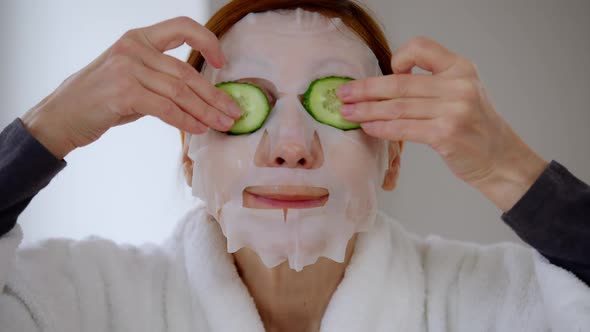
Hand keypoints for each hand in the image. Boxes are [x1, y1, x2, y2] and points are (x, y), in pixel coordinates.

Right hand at [21, 16, 241, 159]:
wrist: (62, 116)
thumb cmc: (101, 100)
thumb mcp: (132, 79)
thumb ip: (161, 79)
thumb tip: (201, 96)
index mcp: (138, 38)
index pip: (182, 27)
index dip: (207, 41)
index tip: (223, 63)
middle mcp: (133, 48)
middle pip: (186, 71)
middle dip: (214, 95)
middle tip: (233, 112)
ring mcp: (127, 68)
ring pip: (179, 91)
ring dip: (205, 111)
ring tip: (222, 124)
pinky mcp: (123, 91)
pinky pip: (165, 107)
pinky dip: (185, 120)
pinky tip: (198, 128)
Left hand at [337, 36, 547, 211]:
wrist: (500, 158)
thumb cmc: (473, 126)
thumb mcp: (462, 92)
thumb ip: (431, 83)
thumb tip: (384, 83)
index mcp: (460, 68)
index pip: (421, 47)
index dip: (398, 57)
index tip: (385, 72)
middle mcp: (459, 85)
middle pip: (399, 82)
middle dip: (365, 89)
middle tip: (343, 94)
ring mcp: (454, 110)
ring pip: (397, 107)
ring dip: (367, 111)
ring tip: (347, 113)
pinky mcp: (446, 134)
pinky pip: (404, 129)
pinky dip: (381, 128)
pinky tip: (368, 128)